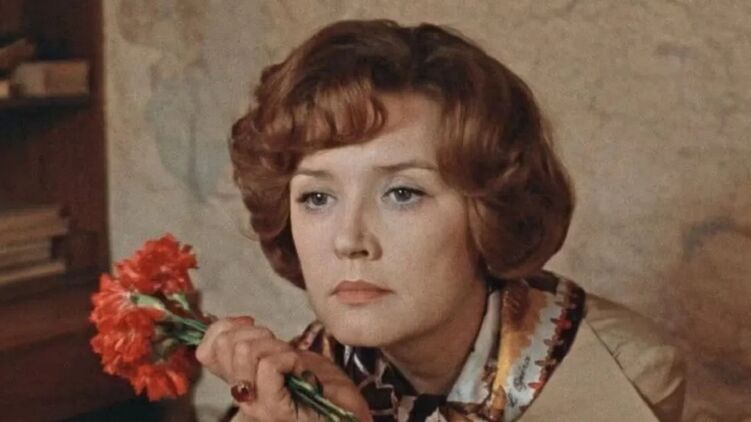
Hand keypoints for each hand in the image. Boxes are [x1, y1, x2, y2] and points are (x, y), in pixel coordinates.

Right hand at [195, 316, 371, 421]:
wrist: (349, 413)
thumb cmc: (322, 385)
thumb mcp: (283, 354)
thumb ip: (255, 344)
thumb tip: (234, 323)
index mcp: (240, 382)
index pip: (207, 349)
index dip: (227, 328)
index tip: (253, 326)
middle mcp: (242, 397)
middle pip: (227, 345)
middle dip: (260, 335)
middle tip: (283, 351)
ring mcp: (257, 407)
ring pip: (246, 352)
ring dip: (277, 347)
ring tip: (295, 365)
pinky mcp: (276, 411)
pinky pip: (268, 367)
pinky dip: (289, 359)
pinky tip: (302, 372)